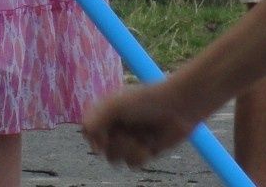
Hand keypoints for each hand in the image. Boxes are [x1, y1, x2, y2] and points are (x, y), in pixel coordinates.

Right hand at [82, 83, 196, 167]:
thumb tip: (88, 139)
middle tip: (127, 133)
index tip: (104, 134)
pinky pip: (132, 164)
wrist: (177, 108)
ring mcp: (128, 140)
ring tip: (141, 139)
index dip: (94, 136)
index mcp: (105, 113)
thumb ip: (95, 119)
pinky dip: (140, 155)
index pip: (88, 131)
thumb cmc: (145, 101)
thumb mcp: (115, 106)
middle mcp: (115, 127)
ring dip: (129, 150)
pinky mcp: (142, 151)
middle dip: (116, 143)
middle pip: (102, 149)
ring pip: (116, 159)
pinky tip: (149, 145)